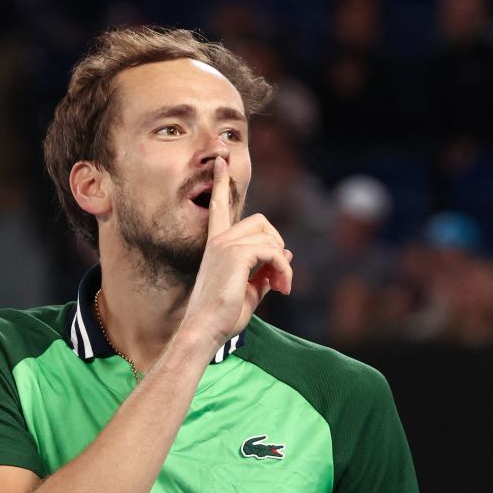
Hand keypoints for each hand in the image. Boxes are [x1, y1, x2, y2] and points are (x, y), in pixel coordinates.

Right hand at [179, 157, 292, 350]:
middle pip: (261, 222)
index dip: (220, 183)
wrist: (205, 330)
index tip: (221, 161)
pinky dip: (284, 269)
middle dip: (278, 245)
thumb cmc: (223, 317)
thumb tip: (286, 257)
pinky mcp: (236, 255)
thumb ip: (264, 272)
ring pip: (270, 237)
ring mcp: (225, 245)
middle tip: (281, 275)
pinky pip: (273, 252)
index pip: (218, 208)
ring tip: (283, 286)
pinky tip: (282, 288)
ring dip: (283, 262)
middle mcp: (219, 241)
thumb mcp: (249, 292)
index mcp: (215, 246)